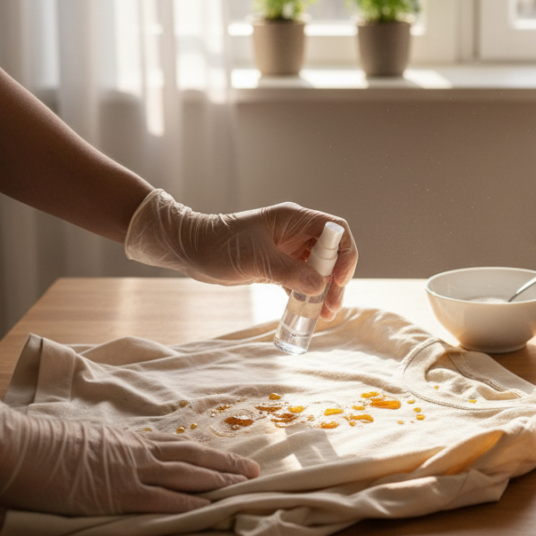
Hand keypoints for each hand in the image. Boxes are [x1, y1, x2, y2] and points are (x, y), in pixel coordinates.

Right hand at [0, 381, 259, 515]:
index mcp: (130, 441)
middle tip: (255, 470)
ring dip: (217, 480)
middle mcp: (138, 452)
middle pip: (193, 456)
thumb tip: (117, 454)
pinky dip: (186, 503)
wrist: (20, 447)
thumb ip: (109, 449)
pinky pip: (160, 499)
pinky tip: (206, 507)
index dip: (207, 453)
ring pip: (185, 474)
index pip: (179, 446)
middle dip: (226, 463)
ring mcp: (130, 472)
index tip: (230, 457)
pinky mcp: (117, 493)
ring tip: (244, 485)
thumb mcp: (86, 441)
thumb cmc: (45, 445)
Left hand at [124, 190, 356, 319]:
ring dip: (324, 292)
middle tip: (332, 305)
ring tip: (324, 315)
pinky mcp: (279, 266)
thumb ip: (289, 271)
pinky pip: (303, 280)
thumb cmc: (220, 245)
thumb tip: (320, 286)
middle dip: (336, 280)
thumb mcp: (256, 259)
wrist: (190, 250)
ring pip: (319, 270)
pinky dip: (308, 296)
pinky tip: (309, 313)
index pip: (336, 231)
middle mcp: (296, 233)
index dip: (345, 254)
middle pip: (332, 254)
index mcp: (295, 220)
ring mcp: (289, 250)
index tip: (338, 279)